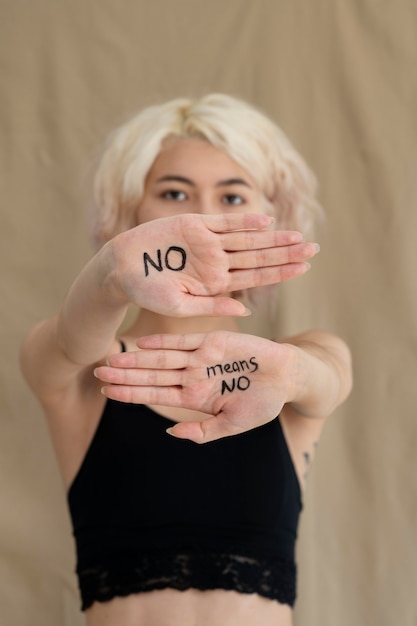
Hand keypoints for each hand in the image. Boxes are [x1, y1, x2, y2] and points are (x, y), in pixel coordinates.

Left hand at [95, 330, 296, 442]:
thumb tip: (171, 432)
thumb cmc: (263, 403)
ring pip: (161, 359)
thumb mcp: (233, 425)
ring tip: (111, 360)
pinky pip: (184, 342)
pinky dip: (163, 343)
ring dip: (136, 360)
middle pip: (151, 376)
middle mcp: (192, 376)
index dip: (131, 393)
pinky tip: (141, 344)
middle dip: (124, 376)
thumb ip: (203, 432)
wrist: (288, 377)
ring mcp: (201, 358)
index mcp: (194, 397)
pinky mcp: (214, 341)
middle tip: (96, 374)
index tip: (107, 393)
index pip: (155, 395)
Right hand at [108, 213, 318, 316]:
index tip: (304, 268)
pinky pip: (224, 223)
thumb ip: (211, 307)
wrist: (120, 268)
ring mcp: (207, 243)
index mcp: (216, 284)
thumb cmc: (146, 292)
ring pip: (247, 239)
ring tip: (298, 237)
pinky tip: (266, 221)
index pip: (255, 277)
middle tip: (314, 249)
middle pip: (258, 257)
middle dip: (285, 253)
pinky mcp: (195, 225)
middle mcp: (217, 262)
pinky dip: (244, 221)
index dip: (279, 272)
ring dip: (272, 238)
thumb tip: (245, 311)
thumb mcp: (180, 306)